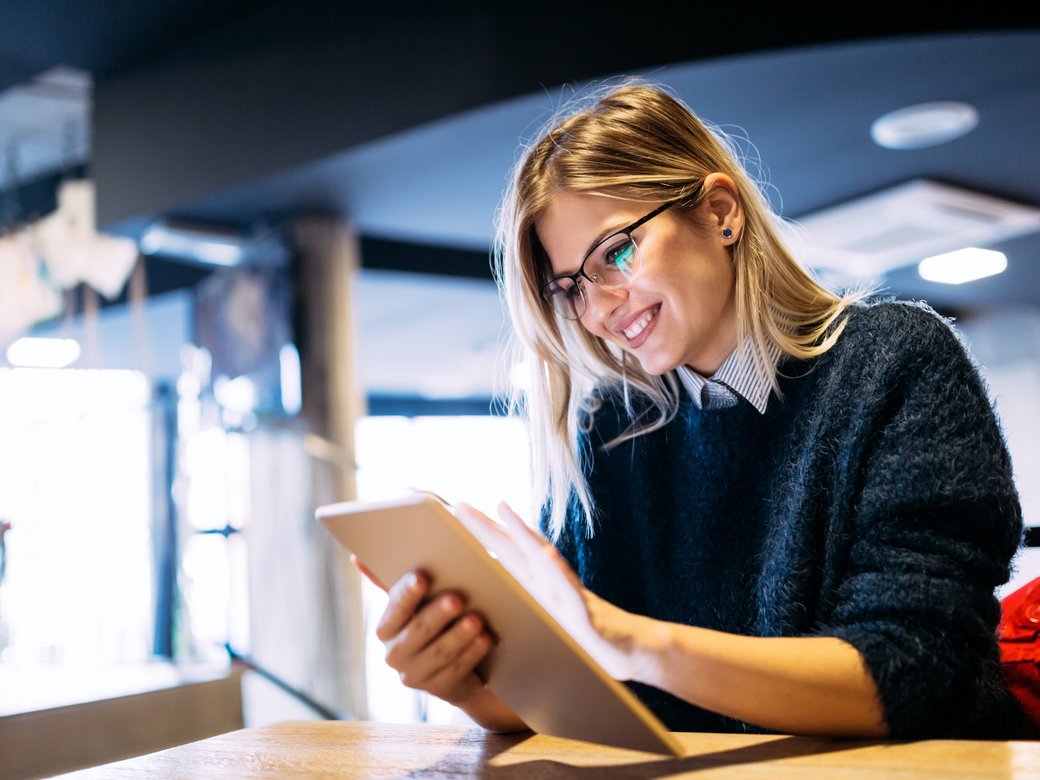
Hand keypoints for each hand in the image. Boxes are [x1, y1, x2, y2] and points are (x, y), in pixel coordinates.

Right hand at [355, 560, 493, 707]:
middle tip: (457, 598)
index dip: (407, 593)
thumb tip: (356, 558)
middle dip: (438, 613)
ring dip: (459, 635)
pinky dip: (473, 653)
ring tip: (477, 619)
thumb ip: (392, 582)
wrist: (454, 667)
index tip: (422, 577)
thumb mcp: (416, 605)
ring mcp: (415, 675)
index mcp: (387, 628)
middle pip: (418, 630)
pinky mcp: (438, 689)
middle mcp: (395, 654)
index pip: (394, 608)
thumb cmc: (435, 623)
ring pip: (439, 652)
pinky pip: (457, 670)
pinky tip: (485, 638)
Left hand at [454, 501, 645, 680]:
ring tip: (502, 509)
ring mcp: (572, 599)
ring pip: (544, 561)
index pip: (510, 558)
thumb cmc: (594, 642)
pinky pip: (573, 594)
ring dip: (523, 533)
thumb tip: (503, 608)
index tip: (459, 517)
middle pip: (517, 550)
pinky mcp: (589, 619)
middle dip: (489, 527)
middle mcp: (555, 587)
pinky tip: (548, 556)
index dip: (485, 537)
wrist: (638, 654)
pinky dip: (560, 574)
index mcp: (543, 591)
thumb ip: (532, 614)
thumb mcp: (554, 629)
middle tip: (460, 505)